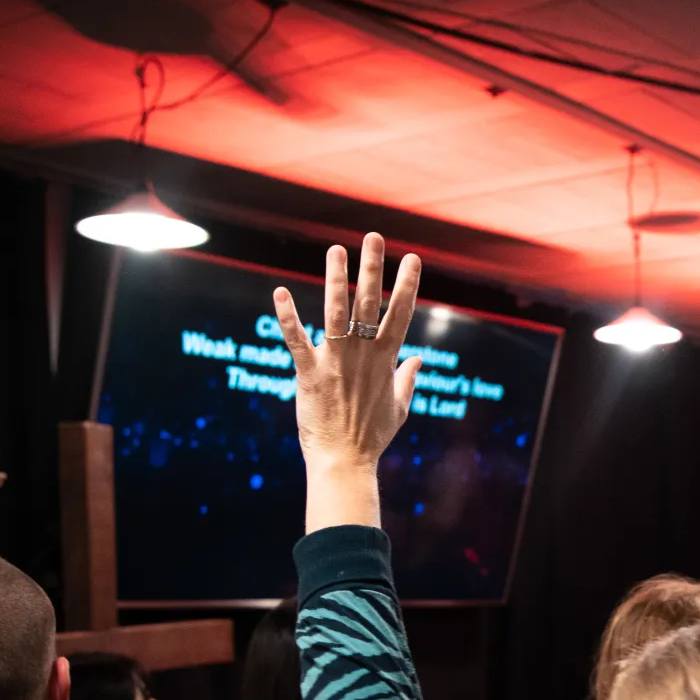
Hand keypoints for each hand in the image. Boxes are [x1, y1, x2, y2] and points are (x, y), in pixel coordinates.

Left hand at [273, 232, 422, 485]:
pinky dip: (288, 317)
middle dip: (373, 268)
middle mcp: (362, 356)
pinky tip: (280, 291)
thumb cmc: (372, 438)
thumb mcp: (399, 408)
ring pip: (336, 313)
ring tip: (334, 249)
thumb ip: (408, 380)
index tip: (412, 259)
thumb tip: (419, 360)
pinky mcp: (309, 373)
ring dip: (335, 279)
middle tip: (374, 237)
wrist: (345, 462)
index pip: (400, 315)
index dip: (406, 285)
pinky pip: (297, 340)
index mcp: (386, 361)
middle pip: (369, 304)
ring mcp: (336, 362)